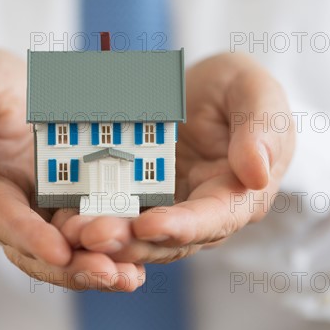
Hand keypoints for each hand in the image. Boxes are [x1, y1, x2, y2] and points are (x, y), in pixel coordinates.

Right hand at [0, 48, 143, 290]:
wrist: (14, 85)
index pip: (1, 219)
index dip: (28, 237)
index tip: (58, 252)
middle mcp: (10, 210)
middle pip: (38, 250)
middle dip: (73, 266)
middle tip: (110, 274)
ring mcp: (43, 210)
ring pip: (68, 249)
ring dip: (98, 266)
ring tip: (131, 276)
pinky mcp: (70, 202)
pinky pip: (90, 228)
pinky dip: (113, 244)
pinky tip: (140, 256)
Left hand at [57, 53, 295, 262]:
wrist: (205, 88)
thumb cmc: (237, 88)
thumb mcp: (255, 92)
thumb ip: (261, 130)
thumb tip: (258, 174)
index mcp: (240, 194)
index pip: (215, 219)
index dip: (183, 226)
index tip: (148, 225)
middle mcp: (205, 212)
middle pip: (171, 238)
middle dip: (132, 241)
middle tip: (93, 236)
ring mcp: (172, 209)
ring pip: (141, 235)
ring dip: (109, 238)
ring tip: (74, 232)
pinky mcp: (144, 198)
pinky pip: (121, 213)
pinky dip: (97, 217)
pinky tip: (68, 217)